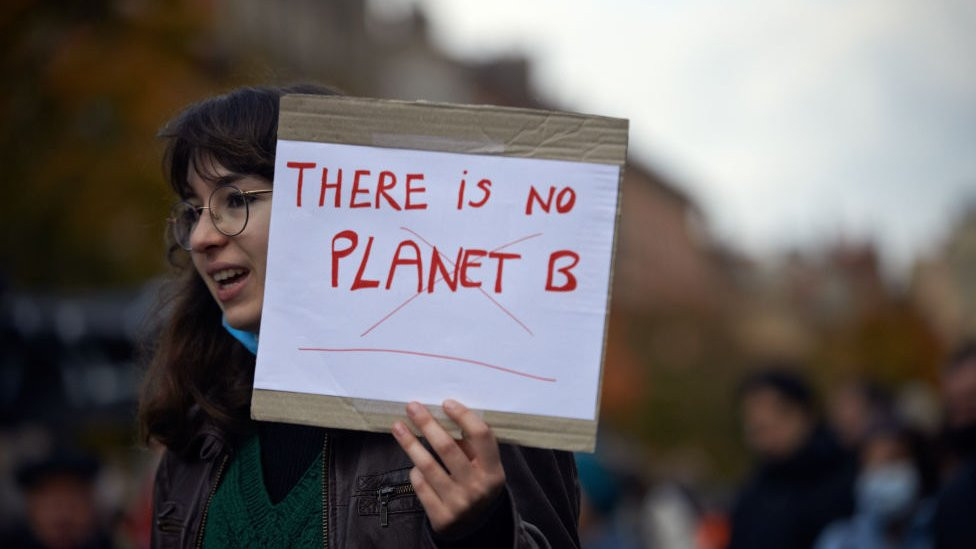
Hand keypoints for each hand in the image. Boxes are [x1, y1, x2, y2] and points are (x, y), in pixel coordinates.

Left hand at [392, 399, 505, 536]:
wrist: (474, 527)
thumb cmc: (476, 485)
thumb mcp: (484, 468)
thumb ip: (470, 445)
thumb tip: (443, 414)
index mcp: (494, 471)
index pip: (481, 436)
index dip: (463, 416)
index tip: (446, 403)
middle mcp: (478, 488)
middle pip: (448, 448)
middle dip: (427, 424)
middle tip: (413, 407)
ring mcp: (458, 504)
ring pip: (428, 466)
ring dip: (410, 443)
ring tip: (398, 427)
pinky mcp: (440, 516)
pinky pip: (420, 484)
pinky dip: (415, 471)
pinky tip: (413, 463)